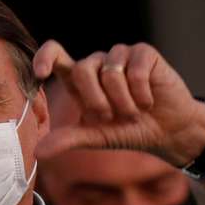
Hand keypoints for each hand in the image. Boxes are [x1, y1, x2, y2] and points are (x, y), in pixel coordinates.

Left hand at [33, 41, 204, 166]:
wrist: (167, 132)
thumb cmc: (128, 131)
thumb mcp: (95, 137)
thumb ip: (67, 139)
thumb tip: (37, 151)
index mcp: (80, 80)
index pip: (56, 56)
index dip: (45, 58)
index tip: (40, 73)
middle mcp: (97, 64)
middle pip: (83, 70)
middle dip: (97, 101)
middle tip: (111, 117)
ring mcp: (121, 56)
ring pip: (110, 72)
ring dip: (123, 102)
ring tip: (134, 112)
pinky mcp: (144, 53)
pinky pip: (135, 71)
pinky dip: (142, 94)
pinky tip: (149, 102)